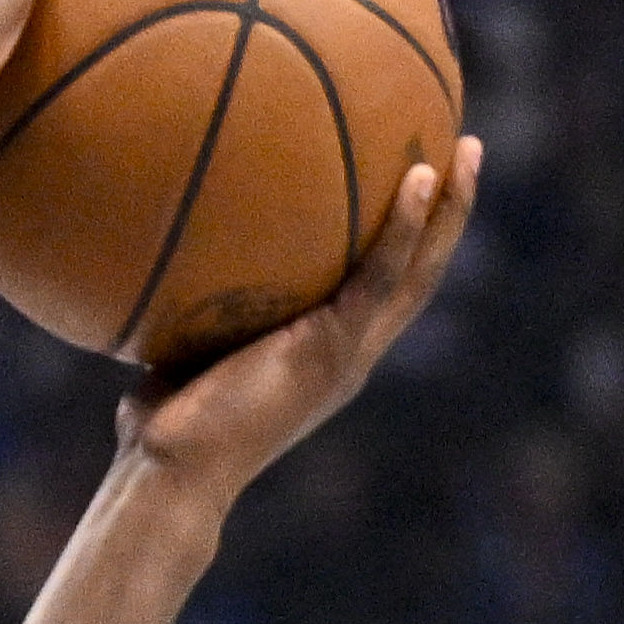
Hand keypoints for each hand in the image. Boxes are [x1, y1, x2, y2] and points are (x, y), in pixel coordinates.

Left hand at [117, 137, 481, 500]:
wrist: (172, 475)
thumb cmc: (164, 423)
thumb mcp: (184, 346)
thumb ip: (191, 303)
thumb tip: (156, 246)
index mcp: (329, 351)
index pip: (384, 285)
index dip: (410, 235)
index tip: (421, 177)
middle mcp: (352, 351)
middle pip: (422, 271)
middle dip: (450, 211)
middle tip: (467, 148)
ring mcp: (349, 352)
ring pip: (420, 270)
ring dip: (449, 208)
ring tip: (466, 147)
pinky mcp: (335, 350)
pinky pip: (380, 275)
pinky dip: (404, 227)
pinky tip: (418, 178)